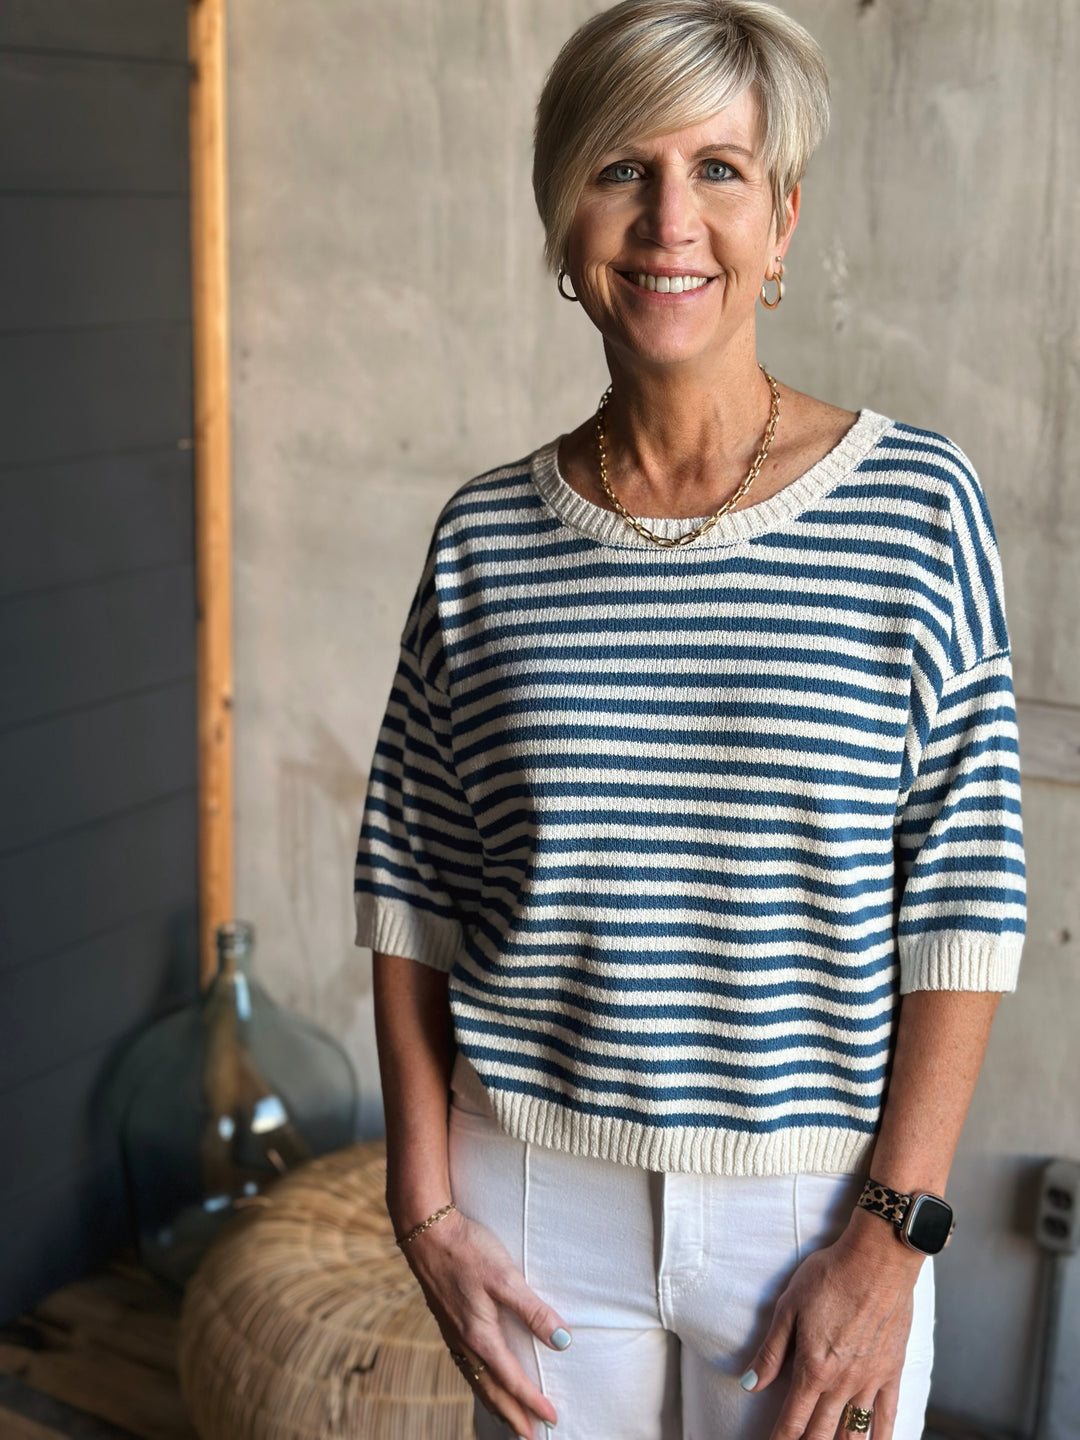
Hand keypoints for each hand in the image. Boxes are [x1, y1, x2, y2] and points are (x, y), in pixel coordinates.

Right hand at [400, 1206, 570, 1435]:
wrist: (426, 1231)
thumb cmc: (467, 1250)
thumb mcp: (506, 1277)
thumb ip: (534, 1310)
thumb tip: (562, 1341)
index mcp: (480, 1335)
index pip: (512, 1380)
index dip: (532, 1402)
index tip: (552, 1419)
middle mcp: (464, 1341)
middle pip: (491, 1390)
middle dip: (512, 1416)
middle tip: (529, 1436)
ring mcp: (452, 1332)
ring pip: (475, 1380)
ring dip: (493, 1403)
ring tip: (506, 1418)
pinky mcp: (446, 1320)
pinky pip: (464, 1365)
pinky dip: (477, 1382)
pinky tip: (480, 1376)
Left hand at [741, 1214, 922, 1439]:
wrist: (876, 1261)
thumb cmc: (829, 1277)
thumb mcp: (788, 1308)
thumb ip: (771, 1351)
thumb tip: (750, 1385)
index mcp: (813, 1368)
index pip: (792, 1420)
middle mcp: (842, 1382)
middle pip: (821, 1434)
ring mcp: (870, 1380)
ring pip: (853, 1433)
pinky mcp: (892, 1372)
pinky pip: (887, 1417)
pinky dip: (880, 1439)